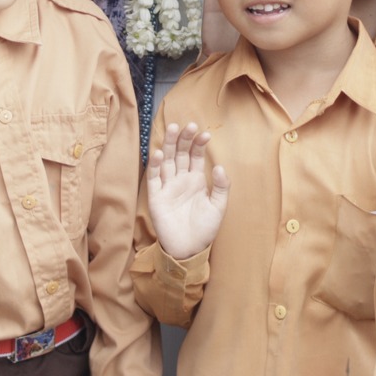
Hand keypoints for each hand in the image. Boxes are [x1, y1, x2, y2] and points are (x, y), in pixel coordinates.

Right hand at [146, 122, 228, 261]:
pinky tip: (159, 153)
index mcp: (195, 180)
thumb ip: (220, 187)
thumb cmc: (205, 229)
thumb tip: (218, 166)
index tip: (205, 134)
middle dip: (183, 139)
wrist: (189, 249)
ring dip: (169, 145)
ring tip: (173, 129)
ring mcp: (167, 187)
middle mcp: (180, 180)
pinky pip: (154, 178)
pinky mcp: (156, 197)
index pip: (195, 156)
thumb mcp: (219, 207)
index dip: (198, 144)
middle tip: (189, 125)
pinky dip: (155, 165)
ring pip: (166, 161)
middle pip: (180, 154)